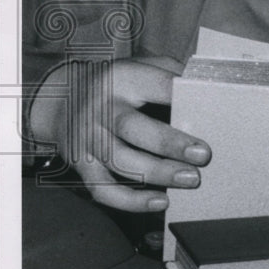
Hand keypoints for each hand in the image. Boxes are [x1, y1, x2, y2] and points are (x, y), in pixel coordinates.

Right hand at [29, 56, 210, 212]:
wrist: (58, 98)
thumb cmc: (114, 85)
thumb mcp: (137, 66)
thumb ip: (169, 72)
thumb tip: (208, 84)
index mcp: (121, 79)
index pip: (153, 85)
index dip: (179, 96)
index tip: (209, 107)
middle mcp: (101, 109)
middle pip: (132, 128)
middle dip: (169, 143)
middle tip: (203, 155)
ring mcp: (88, 139)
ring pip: (121, 161)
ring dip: (158, 173)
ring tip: (191, 180)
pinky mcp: (81, 165)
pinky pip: (104, 189)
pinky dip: (131, 201)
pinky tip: (160, 202)